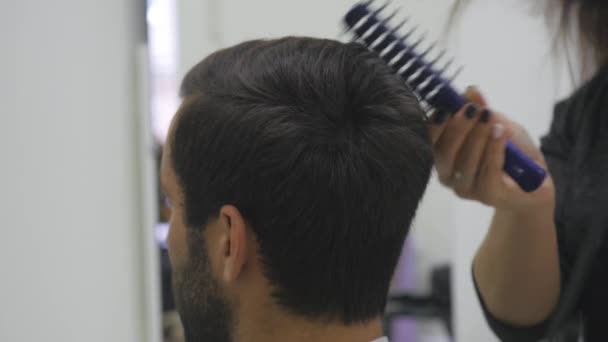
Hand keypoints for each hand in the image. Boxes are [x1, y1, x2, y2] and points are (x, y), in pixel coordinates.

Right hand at [428, 87, 554, 213]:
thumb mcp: (496, 122)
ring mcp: (466, 189)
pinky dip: (493, 150)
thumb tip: (470, 90)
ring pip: (465, 164)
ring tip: (489, 117)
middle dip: (457, 129)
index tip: (444, 108)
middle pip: (443, 154)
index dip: (434, 126)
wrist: (535, 181)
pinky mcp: (488, 197)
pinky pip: (487, 174)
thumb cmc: (510, 152)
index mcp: (443, 156)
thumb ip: (480, 108)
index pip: (429, 143)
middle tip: (471, 109)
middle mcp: (448, 175)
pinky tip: (500, 133)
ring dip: (477, 137)